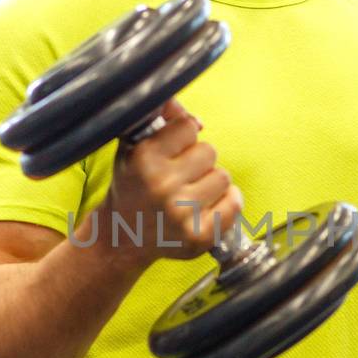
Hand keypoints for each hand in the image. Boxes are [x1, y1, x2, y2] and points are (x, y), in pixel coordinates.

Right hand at [107, 98, 243, 270]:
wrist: (123, 237)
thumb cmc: (132, 187)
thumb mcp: (134, 148)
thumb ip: (162, 121)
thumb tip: (198, 120)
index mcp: (144, 159)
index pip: (188, 127)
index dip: (182, 137)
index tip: (172, 150)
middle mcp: (162, 185)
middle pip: (209, 151)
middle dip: (198, 161)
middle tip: (181, 175)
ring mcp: (182, 212)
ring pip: (223, 177)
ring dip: (210, 182)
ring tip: (190, 192)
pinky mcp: (199, 235)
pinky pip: (234, 203)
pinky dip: (226, 203)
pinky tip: (206, 206)